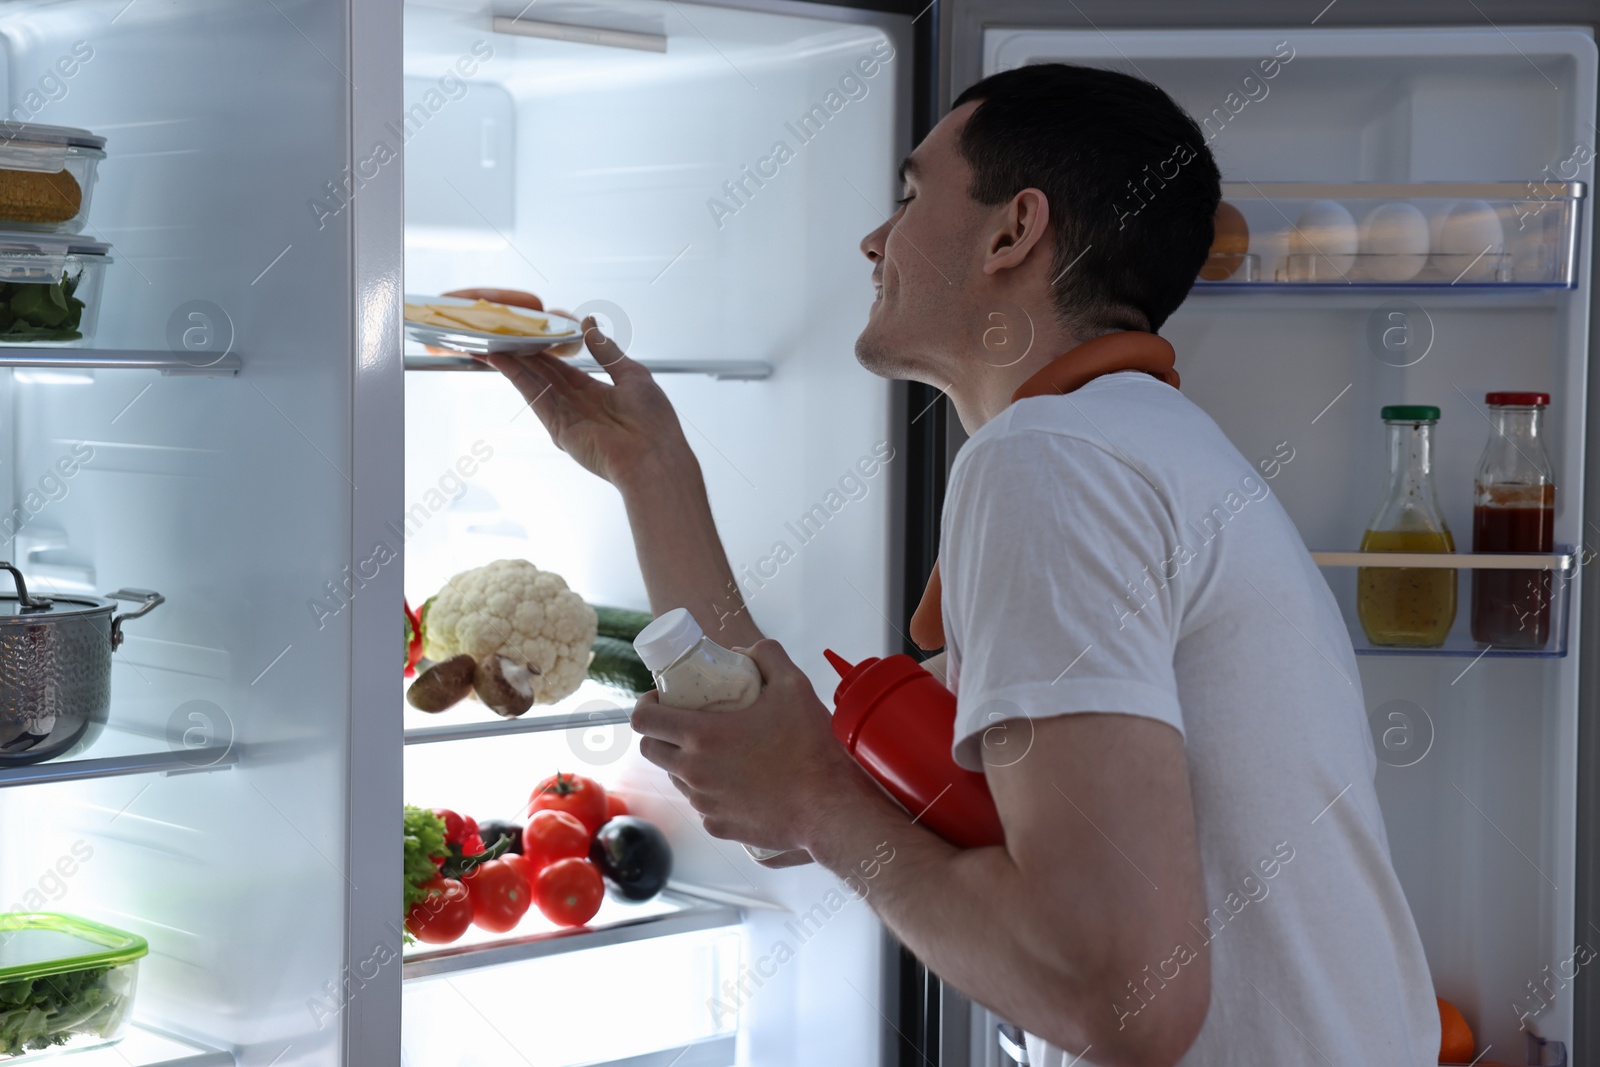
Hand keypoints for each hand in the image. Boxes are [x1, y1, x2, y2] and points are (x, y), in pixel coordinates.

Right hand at [449, 288, 692, 488]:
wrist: (653, 457)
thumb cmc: (653, 422)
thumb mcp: (632, 374)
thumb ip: (606, 350)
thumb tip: (589, 322)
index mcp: (598, 394)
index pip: (564, 369)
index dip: (546, 351)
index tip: (529, 334)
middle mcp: (578, 406)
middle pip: (544, 375)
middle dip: (523, 355)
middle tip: (502, 334)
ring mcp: (566, 417)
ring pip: (535, 383)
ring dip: (513, 363)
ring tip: (492, 342)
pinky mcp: (558, 428)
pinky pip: (535, 397)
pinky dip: (517, 378)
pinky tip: (502, 361)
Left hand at [630, 641, 875, 853]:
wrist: (828, 808)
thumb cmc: (810, 748)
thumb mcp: (793, 686)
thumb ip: (767, 656)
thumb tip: (746, 651)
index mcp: (701, 736)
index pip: (643, 720)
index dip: (646, 705)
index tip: (663, 699)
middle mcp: (693, 772)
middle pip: (650, 750)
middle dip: (661, 733)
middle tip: (687, 722)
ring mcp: (704, 802)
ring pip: (675, 778)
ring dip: (684, 761)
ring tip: (716, 751)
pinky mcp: (718, 826)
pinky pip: (701, 804)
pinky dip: (710, 790)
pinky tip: (737, 781)